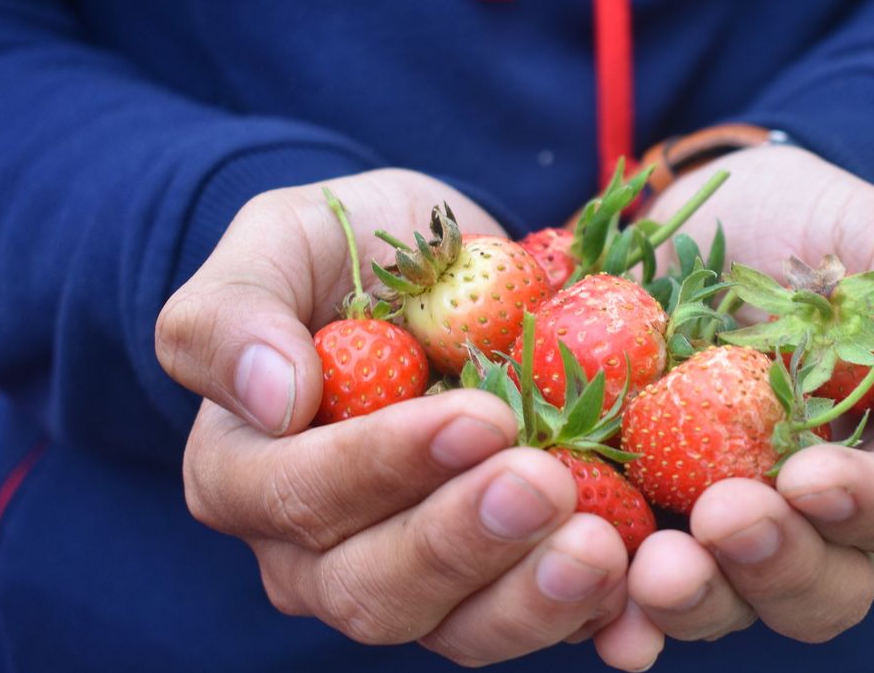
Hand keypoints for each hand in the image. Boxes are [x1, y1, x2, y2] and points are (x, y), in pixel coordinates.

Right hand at [156, 170, 630, 666]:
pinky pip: (534, 623)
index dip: (383, 466)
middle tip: (545, 481)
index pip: (299, 495)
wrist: (442, 277)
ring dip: (530, 597)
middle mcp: (318, 552)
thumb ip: (233, 313)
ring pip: (456, 628)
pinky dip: (590, 618)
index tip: (476, 416)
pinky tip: (639, 595)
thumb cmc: (349, 256)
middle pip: (374, 588)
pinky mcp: (495, 582)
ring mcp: (413, 579)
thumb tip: (269, 397)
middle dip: (463, 540)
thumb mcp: (281, 244)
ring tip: (602, 548)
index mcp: (248, 474)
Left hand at [612, 145, 873, 645]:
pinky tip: (602, 617)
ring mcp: (718, 517)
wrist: (694, 211)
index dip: (868, 506)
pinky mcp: (638, 510)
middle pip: (821, 588)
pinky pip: (630, 583)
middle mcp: (808, 511)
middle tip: (727, 518)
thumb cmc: (807, 226)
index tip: (813, 478)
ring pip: (728, 601)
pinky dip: (616, 610)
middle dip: (779, 566)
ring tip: (656, 570)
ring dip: (697, 600)